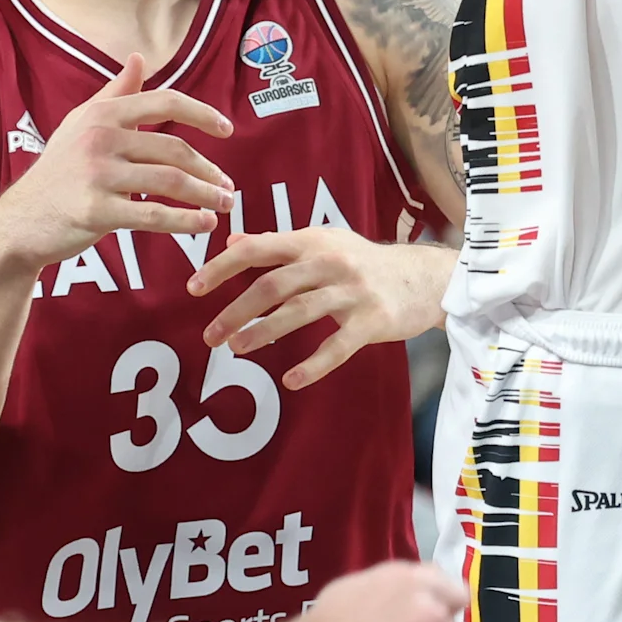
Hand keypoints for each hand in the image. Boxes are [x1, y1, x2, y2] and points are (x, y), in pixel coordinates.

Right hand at [0, 57, 235, 274]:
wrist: (21, 221)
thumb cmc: (58, 171)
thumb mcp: (81, 124)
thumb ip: (115, 93)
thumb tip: (139, 58)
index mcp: (102, 114)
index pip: (165, 102)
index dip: (202, 114)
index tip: (227, 129)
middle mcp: (100, 138)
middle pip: (173, 149)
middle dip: (208, 169)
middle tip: (228, 186)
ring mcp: (97, 175)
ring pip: (169, 182)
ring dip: (205, 195)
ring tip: (224, 205)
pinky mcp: (97, 212)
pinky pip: (153, 215)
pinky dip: (186, 221)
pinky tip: (205, 224)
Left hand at [187, 229, 444, 390]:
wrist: (427, 278)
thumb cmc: (367, 263)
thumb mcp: (325, 242)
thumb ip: (280, 244)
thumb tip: (232, 241)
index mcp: (313, 241)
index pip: (259, 248)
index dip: (223, 267)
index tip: (193, 288)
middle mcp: (330, 261)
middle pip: (273, 284)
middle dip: (236, 310)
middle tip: (210, 335)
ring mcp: (352, 291)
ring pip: (299, 311)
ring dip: (263, 332)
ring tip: (237, 350)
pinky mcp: (372, 320)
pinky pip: (337, 346)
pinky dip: (313, 364)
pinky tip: (291, 380)